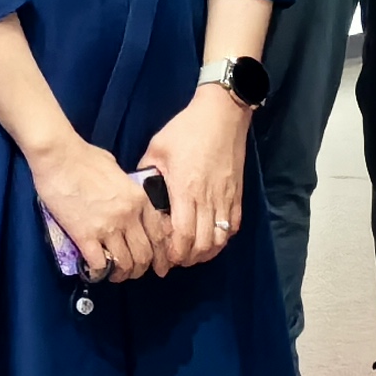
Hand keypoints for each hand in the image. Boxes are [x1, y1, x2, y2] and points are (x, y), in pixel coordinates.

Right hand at [31, 134, 168, 282]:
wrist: (58, 157)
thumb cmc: (84, 157)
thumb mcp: (117, 171)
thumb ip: (127, 191)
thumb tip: (126, 202)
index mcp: (139, 198)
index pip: (160, 235)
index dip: (160, 254)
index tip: (156, 263)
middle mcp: (128, 216)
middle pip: (144, 254)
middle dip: (141, 268)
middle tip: (134, 272)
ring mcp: (108, 227)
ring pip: (125, 262)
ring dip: (122, 273)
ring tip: (115, 274)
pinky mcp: (85, 235)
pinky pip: (100, 263)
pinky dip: (101, 272)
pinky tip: (97, 271)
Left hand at [140, 82, 251, 264]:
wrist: (222, 114)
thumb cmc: (186, 129)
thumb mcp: (157, 148)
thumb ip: (146, 174)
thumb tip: (138, 195)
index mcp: (185, 189)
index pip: (182, 235)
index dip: (173, 254)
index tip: (162, 259)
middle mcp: (208, 198)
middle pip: (202, 245)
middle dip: (186, 259)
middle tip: (173, 261)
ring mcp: (226, 198)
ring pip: (220, 240)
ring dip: (204, 253)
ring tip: (190, 254)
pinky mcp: (237, 195)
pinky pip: (232, 227)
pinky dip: (221, 240)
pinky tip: (210, 240)